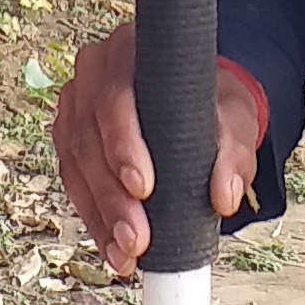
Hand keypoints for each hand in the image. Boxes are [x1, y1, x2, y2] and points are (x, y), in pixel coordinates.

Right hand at [48, 20, 271, 273]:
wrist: (195, 102)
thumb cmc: (211, 100)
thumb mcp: (234, 117)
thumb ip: (234, 153)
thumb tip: (224, 196)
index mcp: (130, 52)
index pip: (115, 97)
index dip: (122, 144)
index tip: (142, 187)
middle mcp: (94, 74)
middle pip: (90, 138)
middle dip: (112, 197)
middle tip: (136, 238)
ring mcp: (76, 105)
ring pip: (76, 165)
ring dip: (101, 215)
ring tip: (126, 252)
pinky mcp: (70, 136)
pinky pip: (73, 181)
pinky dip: (94, 218)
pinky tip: (112, 245)